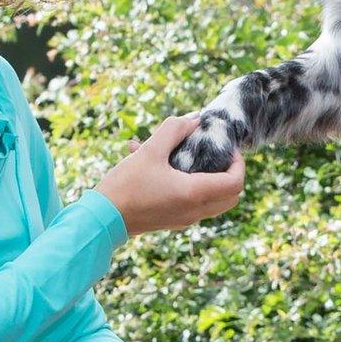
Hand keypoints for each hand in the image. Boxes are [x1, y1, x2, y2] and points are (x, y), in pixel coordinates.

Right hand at [96, 115, 244, 235]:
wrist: (101, 219)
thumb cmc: (125, 185)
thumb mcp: (150, 151)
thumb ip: (173, 130)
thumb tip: (193, 120)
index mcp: (195, 194)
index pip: (236, 183)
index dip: (239, 163)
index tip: (227, 147)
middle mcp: (195, 211)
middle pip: (231, 197)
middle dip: (230, 173)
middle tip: (217, 153)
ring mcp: (184, 219)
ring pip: (215, 202)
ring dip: (210, 179)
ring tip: (185, 155)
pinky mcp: (172, 220)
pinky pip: (193, 204)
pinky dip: (189, 186)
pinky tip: (160, 165)